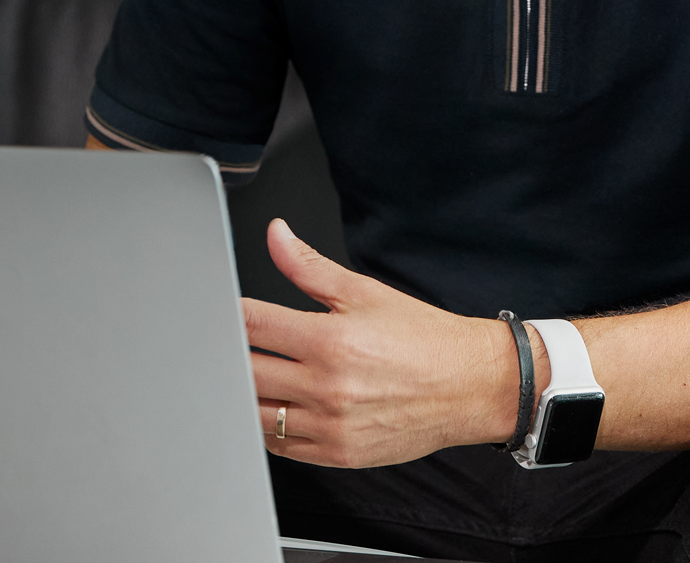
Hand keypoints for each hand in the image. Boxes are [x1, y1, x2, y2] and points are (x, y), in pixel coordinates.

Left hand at [241, 218, 547, 467]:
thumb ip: (309, 266)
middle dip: (230, 354)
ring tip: (241, 374)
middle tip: (223, 342)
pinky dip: (265, 427)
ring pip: (256, 415)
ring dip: (242, 394)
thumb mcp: (364, 291)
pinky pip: (281, 447)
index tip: (221, 309)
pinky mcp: (338, 454)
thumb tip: (276, 235)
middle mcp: (327, 387)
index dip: (229, 313)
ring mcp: (330, 427)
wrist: (468, 385)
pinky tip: (267, 406)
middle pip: (246, 372)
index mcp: (331, 341)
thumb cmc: (421, 337)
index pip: (254, 325)